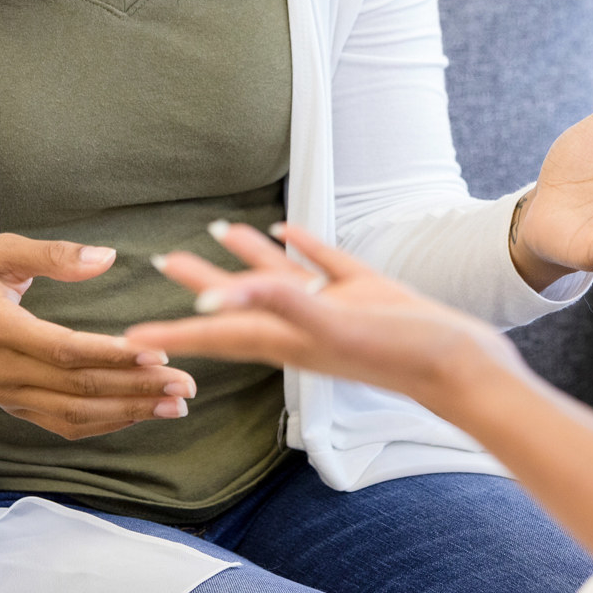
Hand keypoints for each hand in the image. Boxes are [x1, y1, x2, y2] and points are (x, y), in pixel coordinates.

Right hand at [0, 234, 196, 439]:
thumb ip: (52, 254)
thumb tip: (107, 257)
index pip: (63, 350)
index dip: (112, 355)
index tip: (157, 352)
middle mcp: (3, 370)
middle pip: (77, 388)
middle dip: (136, 389)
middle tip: (185, 385)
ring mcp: (8, 394)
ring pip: (75, 414)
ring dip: (128, 413)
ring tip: (175, 405)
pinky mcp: (14, 404)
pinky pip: (63, 423)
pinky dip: (105, 422)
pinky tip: (140, 413)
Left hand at [133, 221, 521, 414]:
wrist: (460, 364)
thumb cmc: (400, 352)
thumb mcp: (334, 323)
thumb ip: (278, 304)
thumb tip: (221, 295)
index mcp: (286, 338)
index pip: (216, 331)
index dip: (173, 331)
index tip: (132, 337)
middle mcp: (301, 324)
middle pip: (237, 301)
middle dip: (198, 283)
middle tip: (161, 261)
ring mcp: (332, 307)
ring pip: (278, 277)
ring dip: (247, 255)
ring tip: (219, 229)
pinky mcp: (363, 291)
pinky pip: (321, 264)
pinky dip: (301, 246)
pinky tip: (288, 228)